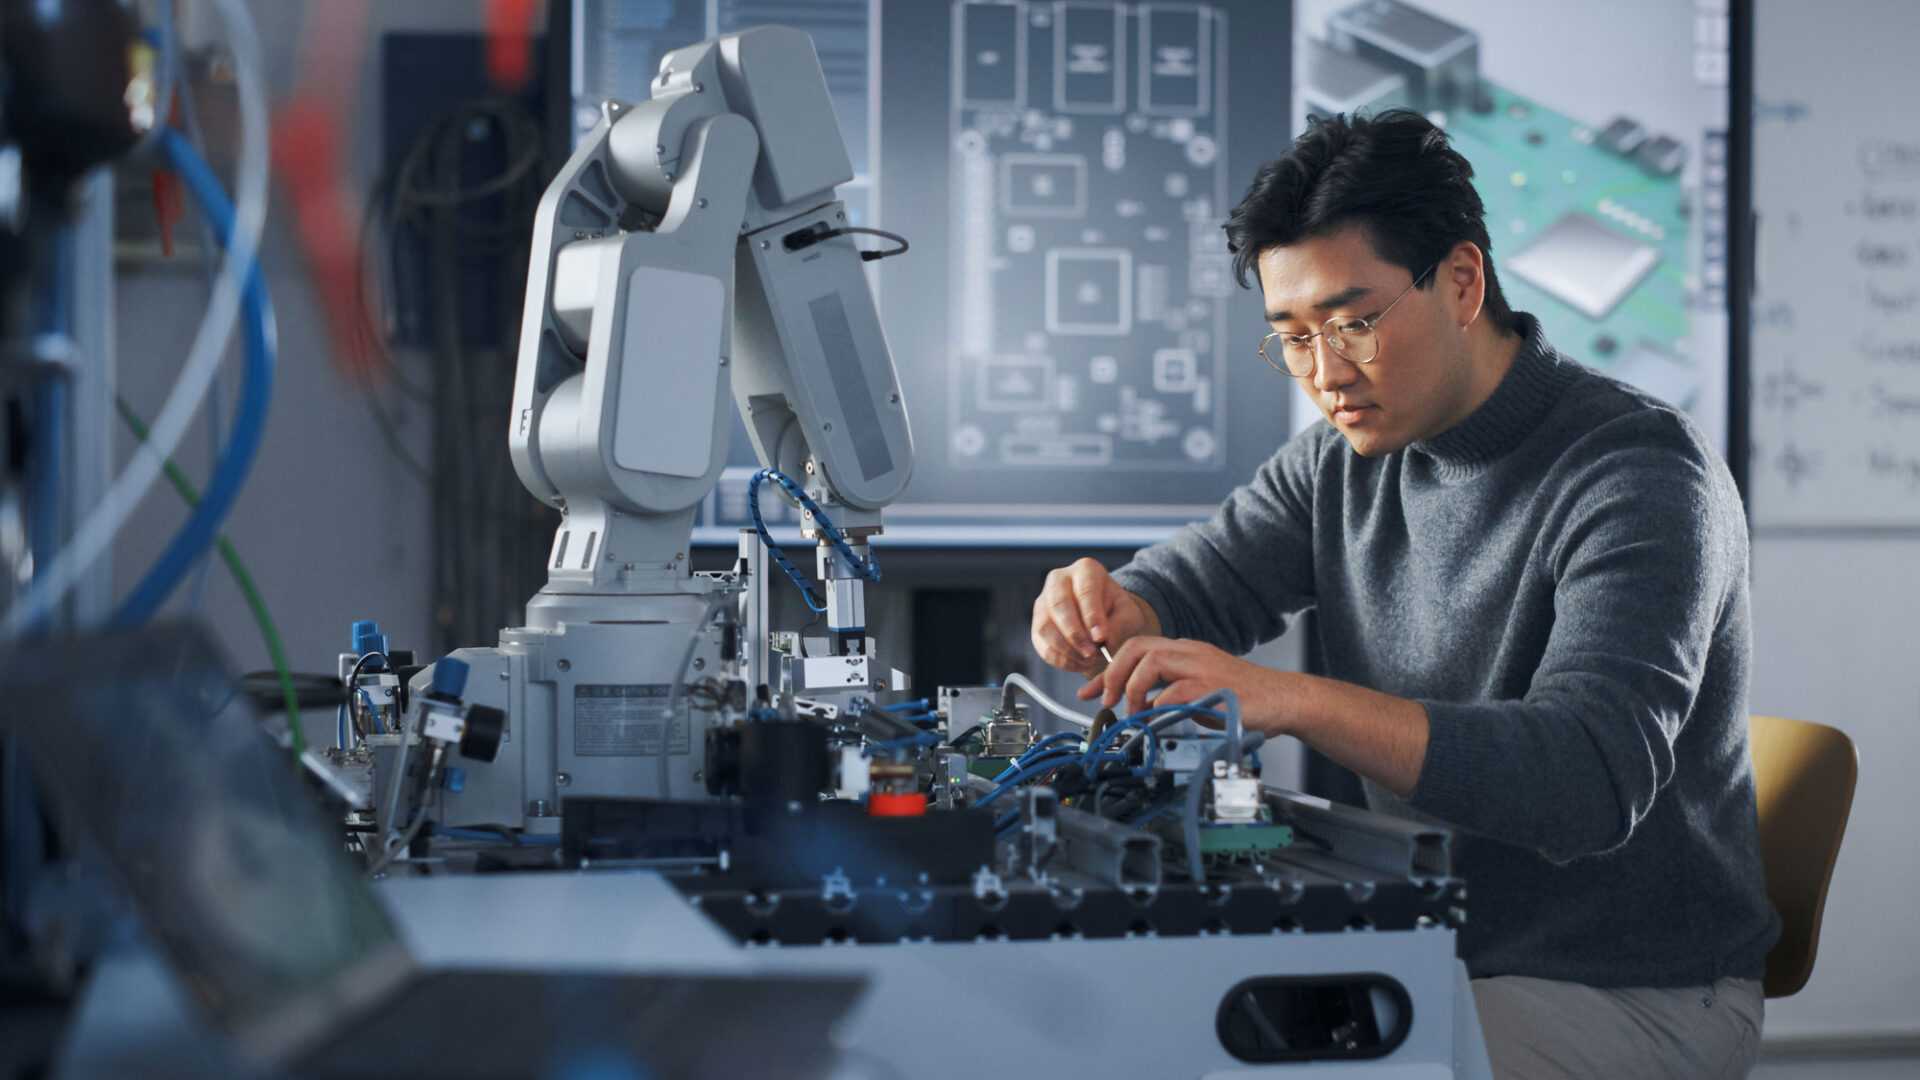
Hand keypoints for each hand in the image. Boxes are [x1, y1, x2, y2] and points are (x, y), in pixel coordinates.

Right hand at [1030, 557, 1158, 675]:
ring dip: (1067, 649)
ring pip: (1046, 627)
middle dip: (1075, 634)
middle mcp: (1059, 581)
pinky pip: (1042, 645)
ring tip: (1089, 661)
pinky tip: (1079, 664)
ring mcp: (1043, 603)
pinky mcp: (1037, 626)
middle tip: (1092, 654)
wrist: (1102, 619)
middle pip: (1059, 605)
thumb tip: (1102, 640)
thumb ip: (1118, 624)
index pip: (1085, 590)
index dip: (1092, 616)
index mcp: (1085, 570)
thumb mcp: (1127, 613)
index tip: (1101, 637)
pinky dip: (1061, 659)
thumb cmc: (1116, 611)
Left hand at [1078, 635, 1279, 721]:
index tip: (1087, 691)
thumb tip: (1137, 709)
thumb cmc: (1242, 699)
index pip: (1135, 649)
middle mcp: (1190, 652)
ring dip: (1134, 688)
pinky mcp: (1214, 687)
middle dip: (1113, 674)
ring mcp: (1202, 666)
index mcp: (1184, 651)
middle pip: (1137, 647)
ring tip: (1133, 711)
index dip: (1106, 671)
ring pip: (1151, 661)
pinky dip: (1159, 706)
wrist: (1282, 699)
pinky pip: (1175, 691)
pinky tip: (1157, 719)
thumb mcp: (1196, 692)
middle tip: (1106, 700)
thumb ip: (1168, 694)